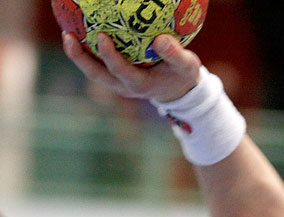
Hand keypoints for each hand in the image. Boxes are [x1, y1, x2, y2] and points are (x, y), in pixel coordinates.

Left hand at [62, 31, 200, 102]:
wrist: (178, 90)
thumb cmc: (182, 75)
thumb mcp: (187, 66)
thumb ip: (175, 55)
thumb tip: (161, 39)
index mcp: (140, 84)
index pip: (121, 71)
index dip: (109, 56)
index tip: (101, 36)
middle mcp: (124, 86)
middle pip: (97, 74)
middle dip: (80, 58)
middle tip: (68, 36)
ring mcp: (117, 82)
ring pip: (93, 70)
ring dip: (78, 55)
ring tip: (67, 33)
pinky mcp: (115, 76)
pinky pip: (96, 63)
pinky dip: (87, 50)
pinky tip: (80, 30)